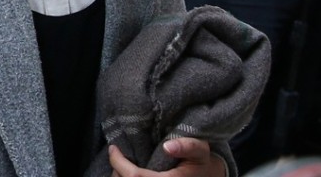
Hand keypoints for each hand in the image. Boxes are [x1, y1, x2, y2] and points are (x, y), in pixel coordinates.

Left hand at [108, 139, 225, 176]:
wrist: (207, 176)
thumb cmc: (201, 162)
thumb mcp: (200, 151)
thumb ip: (187, 146)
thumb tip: (167, 146)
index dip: (118, 163)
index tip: (113, 148)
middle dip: (116, 170)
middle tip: (116, 154)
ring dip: (120, 175)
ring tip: (122, 163)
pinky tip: (128, 172)